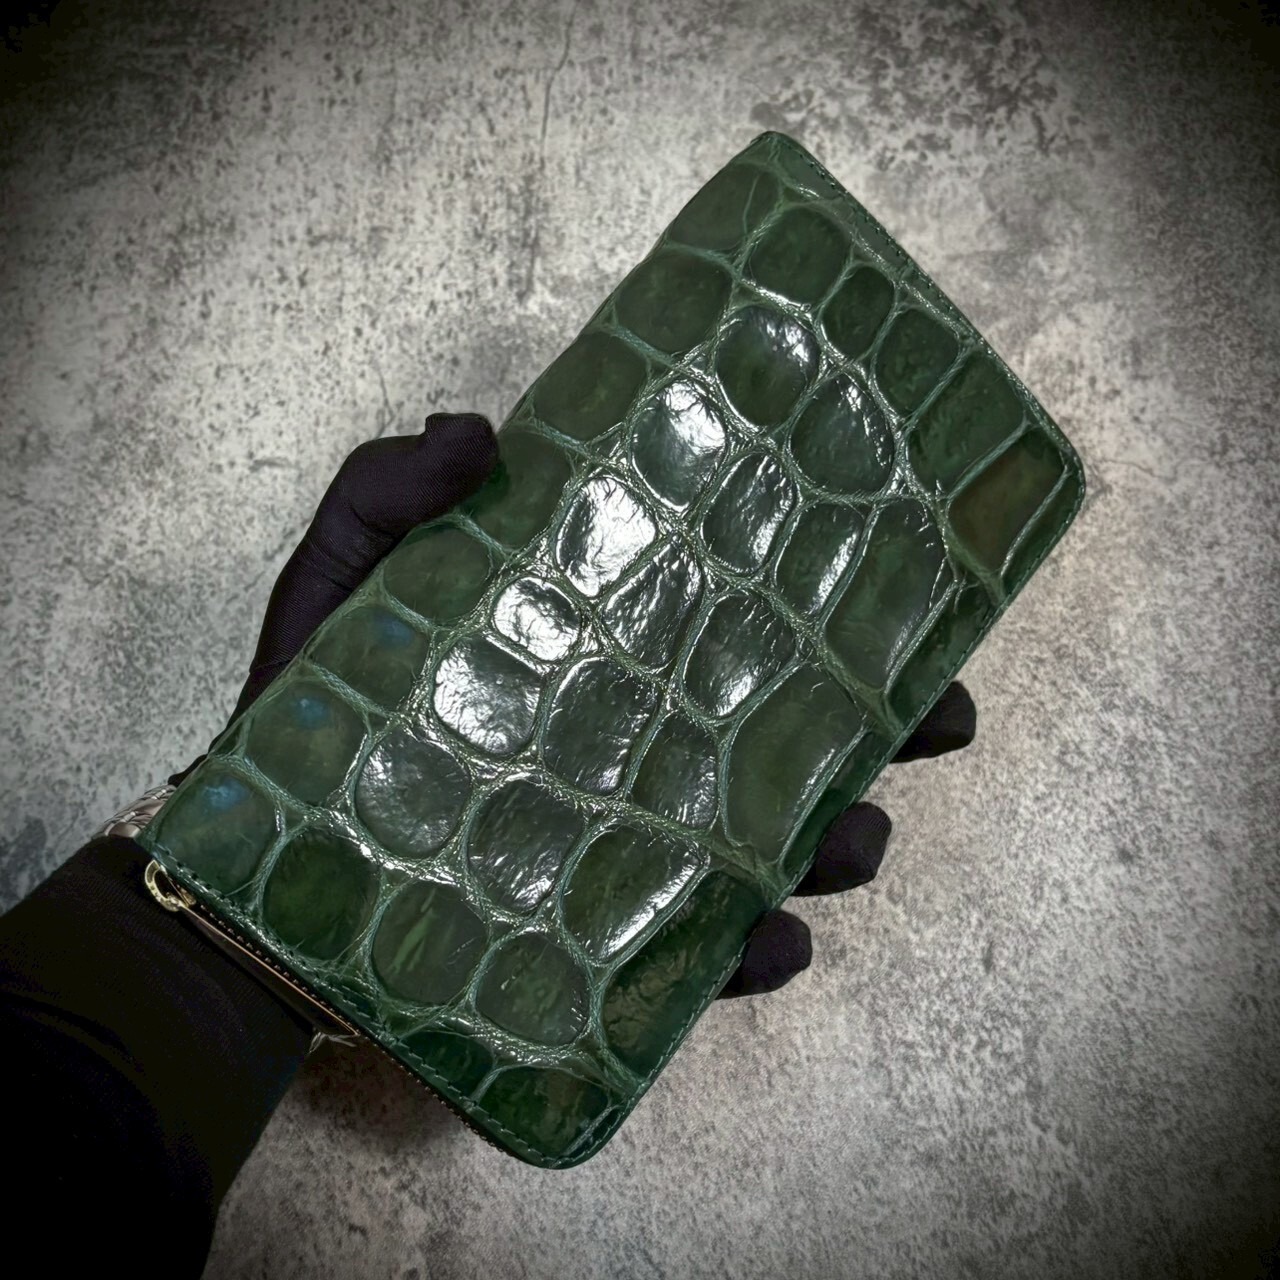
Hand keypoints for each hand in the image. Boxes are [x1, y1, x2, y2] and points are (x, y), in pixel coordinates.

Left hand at [186, 414, 973, 1006]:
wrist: (264, 873)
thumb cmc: (315, 715)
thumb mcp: (338, 579)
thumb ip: (388, 491)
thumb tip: (482, 427)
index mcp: (608, 654)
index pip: (738, 621)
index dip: (831, 602)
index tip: (907, 581)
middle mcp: (640, 748)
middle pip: (790, 735)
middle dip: (886, 728)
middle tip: (942, 716)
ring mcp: (629, 849)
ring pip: (769, 849)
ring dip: (837, 844)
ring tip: (856, 837)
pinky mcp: (600, 944)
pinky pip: (695, 961)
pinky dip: (747, 959)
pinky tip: (777, 943)